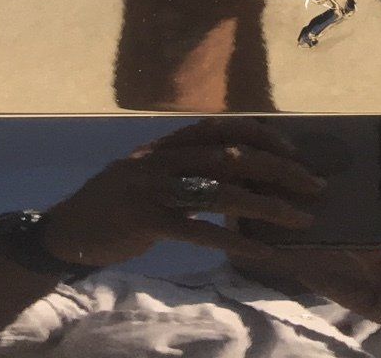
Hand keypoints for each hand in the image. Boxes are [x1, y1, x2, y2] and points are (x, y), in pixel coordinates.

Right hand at [38, 119, 323, 268]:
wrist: (67, 230)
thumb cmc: (116, 204)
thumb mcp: (150, 172)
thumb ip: (185, 166)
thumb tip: (237, 169)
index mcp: (168, 143)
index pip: (224, 127)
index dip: (263, 135)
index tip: (294, 151)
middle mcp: (164, 158)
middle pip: (231, 155)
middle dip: (278, 169)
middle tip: (313, 186)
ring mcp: (154, 187)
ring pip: (220, 190)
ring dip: (266, 205)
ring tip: (298, 219)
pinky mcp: (145, 221)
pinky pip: (197, 230)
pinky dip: (233, 241)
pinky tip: (260, 252)